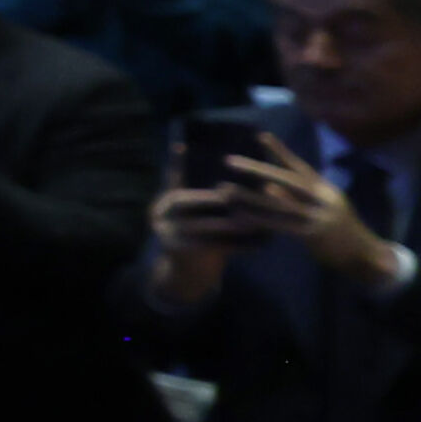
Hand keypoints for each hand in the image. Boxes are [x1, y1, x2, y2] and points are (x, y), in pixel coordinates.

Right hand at [145, 169, 259, 304]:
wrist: (185, 276)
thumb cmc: (198, 239)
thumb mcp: (195, 219)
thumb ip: (207, 204)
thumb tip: (239, 184)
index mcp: (165, 202)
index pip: (172, 178)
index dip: (176, 163)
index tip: (181, 146)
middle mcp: (160, 214)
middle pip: (189, 201)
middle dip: (217, 200)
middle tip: (240, 196)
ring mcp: (167, 233)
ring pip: (204, 225)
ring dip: (232, 225)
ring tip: (255, 222)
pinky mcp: (179, 252)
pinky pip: (213, 246)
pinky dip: (238, 245)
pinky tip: (259, 245)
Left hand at [215, 134, 398, 282]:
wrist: (366, 255)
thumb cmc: (343, 231)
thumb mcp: (327, 206)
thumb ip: (302, 195)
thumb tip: (269, 185)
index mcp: (325, 189)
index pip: (299, 166)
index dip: (280, 151)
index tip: (260, 135)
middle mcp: (322, 198)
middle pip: (286, 179)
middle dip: (257, 169)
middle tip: (229, 161)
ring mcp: (317, 215)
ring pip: (278, 203)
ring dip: (249, 197)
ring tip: (225, 189)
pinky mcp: (313, 234)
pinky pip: (280, 225)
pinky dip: (259, 220)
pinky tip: (240, 216)